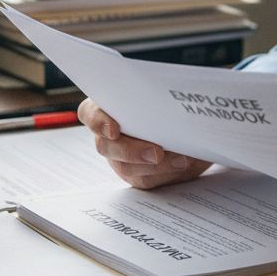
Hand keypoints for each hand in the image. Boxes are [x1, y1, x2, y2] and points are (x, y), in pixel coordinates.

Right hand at [76, 98, 210, 188]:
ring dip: (154, 166)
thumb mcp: (162, 96)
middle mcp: (109, 135)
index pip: (89, 113)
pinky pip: (146, 179)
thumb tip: (174, 97)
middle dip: (131, 151)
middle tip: (156, 153)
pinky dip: (165, 173)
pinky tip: (182, 165)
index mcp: (108, 107)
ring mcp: (121, 157)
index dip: (98, 121)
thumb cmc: (168, 103)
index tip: (114, 129)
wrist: (186, 125)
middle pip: (106, 146)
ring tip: (180, 159)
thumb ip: (160, 98)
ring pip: (126, 167)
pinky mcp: (138, 174)